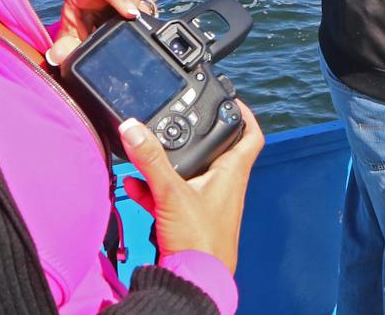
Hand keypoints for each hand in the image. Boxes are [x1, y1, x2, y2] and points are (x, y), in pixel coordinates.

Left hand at [46, 0, 152, 65]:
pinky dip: (145, 12)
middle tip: (135, 22)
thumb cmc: (76, 27)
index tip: (131, 15)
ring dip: (140, 5)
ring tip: (134, 25)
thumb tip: (57, 54)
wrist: (86, 26)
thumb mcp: (68, 38)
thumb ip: (63, 47)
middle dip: (133, 0)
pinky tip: (138, 26)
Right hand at [120, 102, 264, 272]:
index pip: (251, 135)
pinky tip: (134, 186)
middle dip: (194, 137)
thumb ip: (151, 160)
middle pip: (215, 150)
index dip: (245, 114)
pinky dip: (155, 189)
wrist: (195, 284)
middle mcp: (224, 185)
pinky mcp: (191, 220)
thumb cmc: (200, 242)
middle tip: (177, 122)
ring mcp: (208, 203)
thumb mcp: (171, 193)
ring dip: (169, 165)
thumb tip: (133, 127)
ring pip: (190, 174)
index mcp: (232, 173)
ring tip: (145, 154)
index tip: (230, 99)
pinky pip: (173, 196)